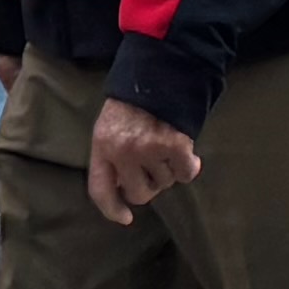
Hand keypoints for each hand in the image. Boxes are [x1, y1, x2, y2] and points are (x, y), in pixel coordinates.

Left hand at [85, 98, 199, 224]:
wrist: (159, 70)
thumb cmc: (133, 100)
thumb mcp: (110, 125)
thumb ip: (112, 156)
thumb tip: (123, 190)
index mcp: (102, 144)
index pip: (100, 189)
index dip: (112, 209)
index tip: (125, 218)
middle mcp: (123, 151)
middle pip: (139, 193)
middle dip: (149, 185)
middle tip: (154, 166)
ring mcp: (149, 149)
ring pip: (165, 182)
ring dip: (168, 169)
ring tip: (166, 144)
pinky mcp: (175, 145)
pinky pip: (185, 173)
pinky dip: (189, 165)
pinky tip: (187, 151)